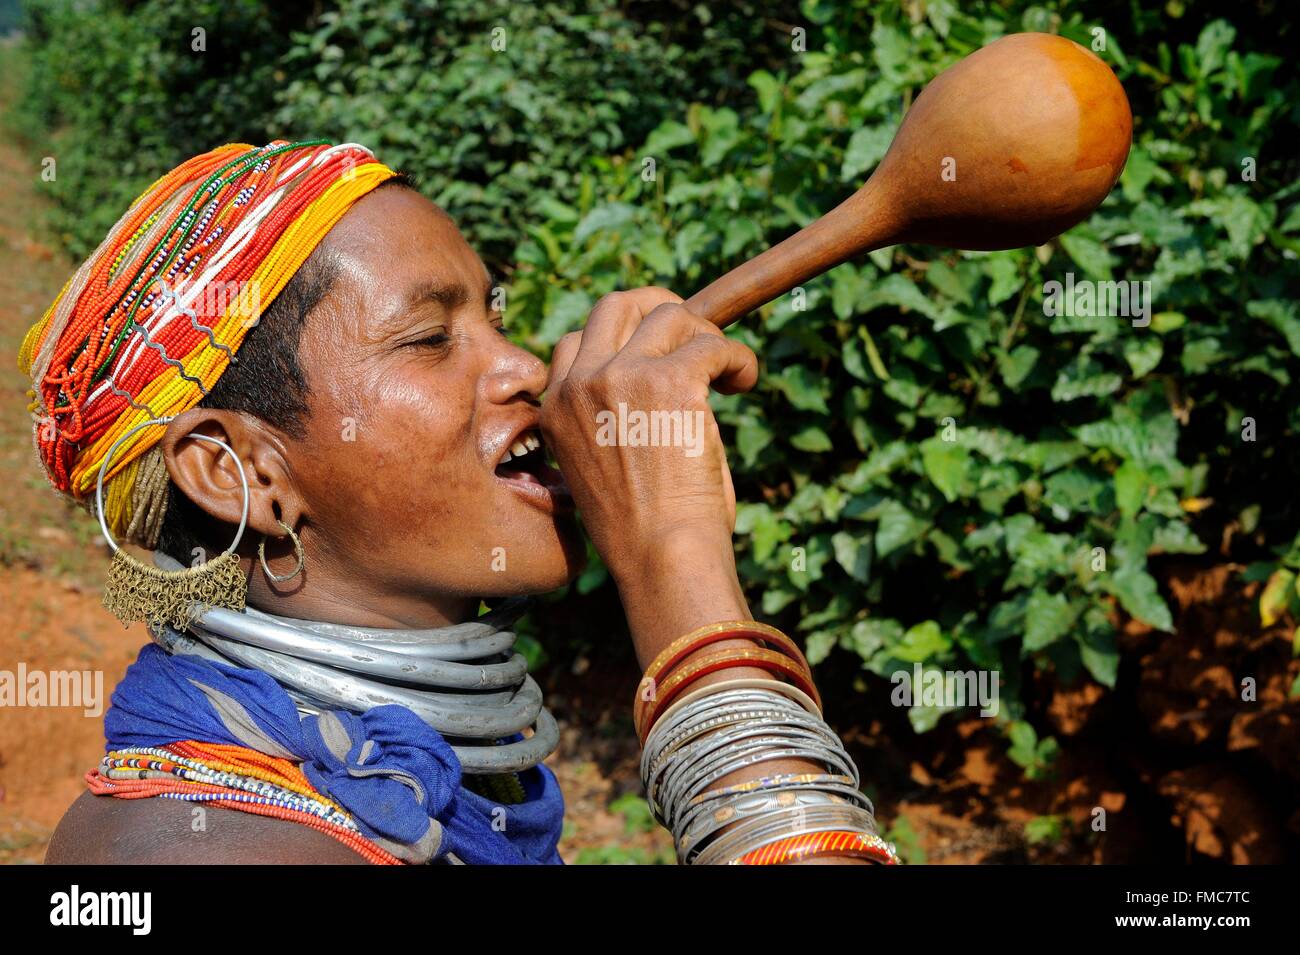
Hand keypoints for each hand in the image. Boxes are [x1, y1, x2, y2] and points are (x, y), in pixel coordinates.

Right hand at [540, 288, 757, 584]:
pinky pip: (714, 345)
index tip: (656, 355)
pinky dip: (739, 359)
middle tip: (696, 335)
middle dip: (660, 309)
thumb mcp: (597, 470)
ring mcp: (621, 376)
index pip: (576, 340)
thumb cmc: (641, 532)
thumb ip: (607, 423)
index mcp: (555, 410)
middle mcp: (580, 385)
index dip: (622, 338)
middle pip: (617, 305)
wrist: (661, 557)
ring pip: (671, 317)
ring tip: (729, 373)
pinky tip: (746, 382)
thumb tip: (654, 391)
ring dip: (707, 338)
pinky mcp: (670, 380)